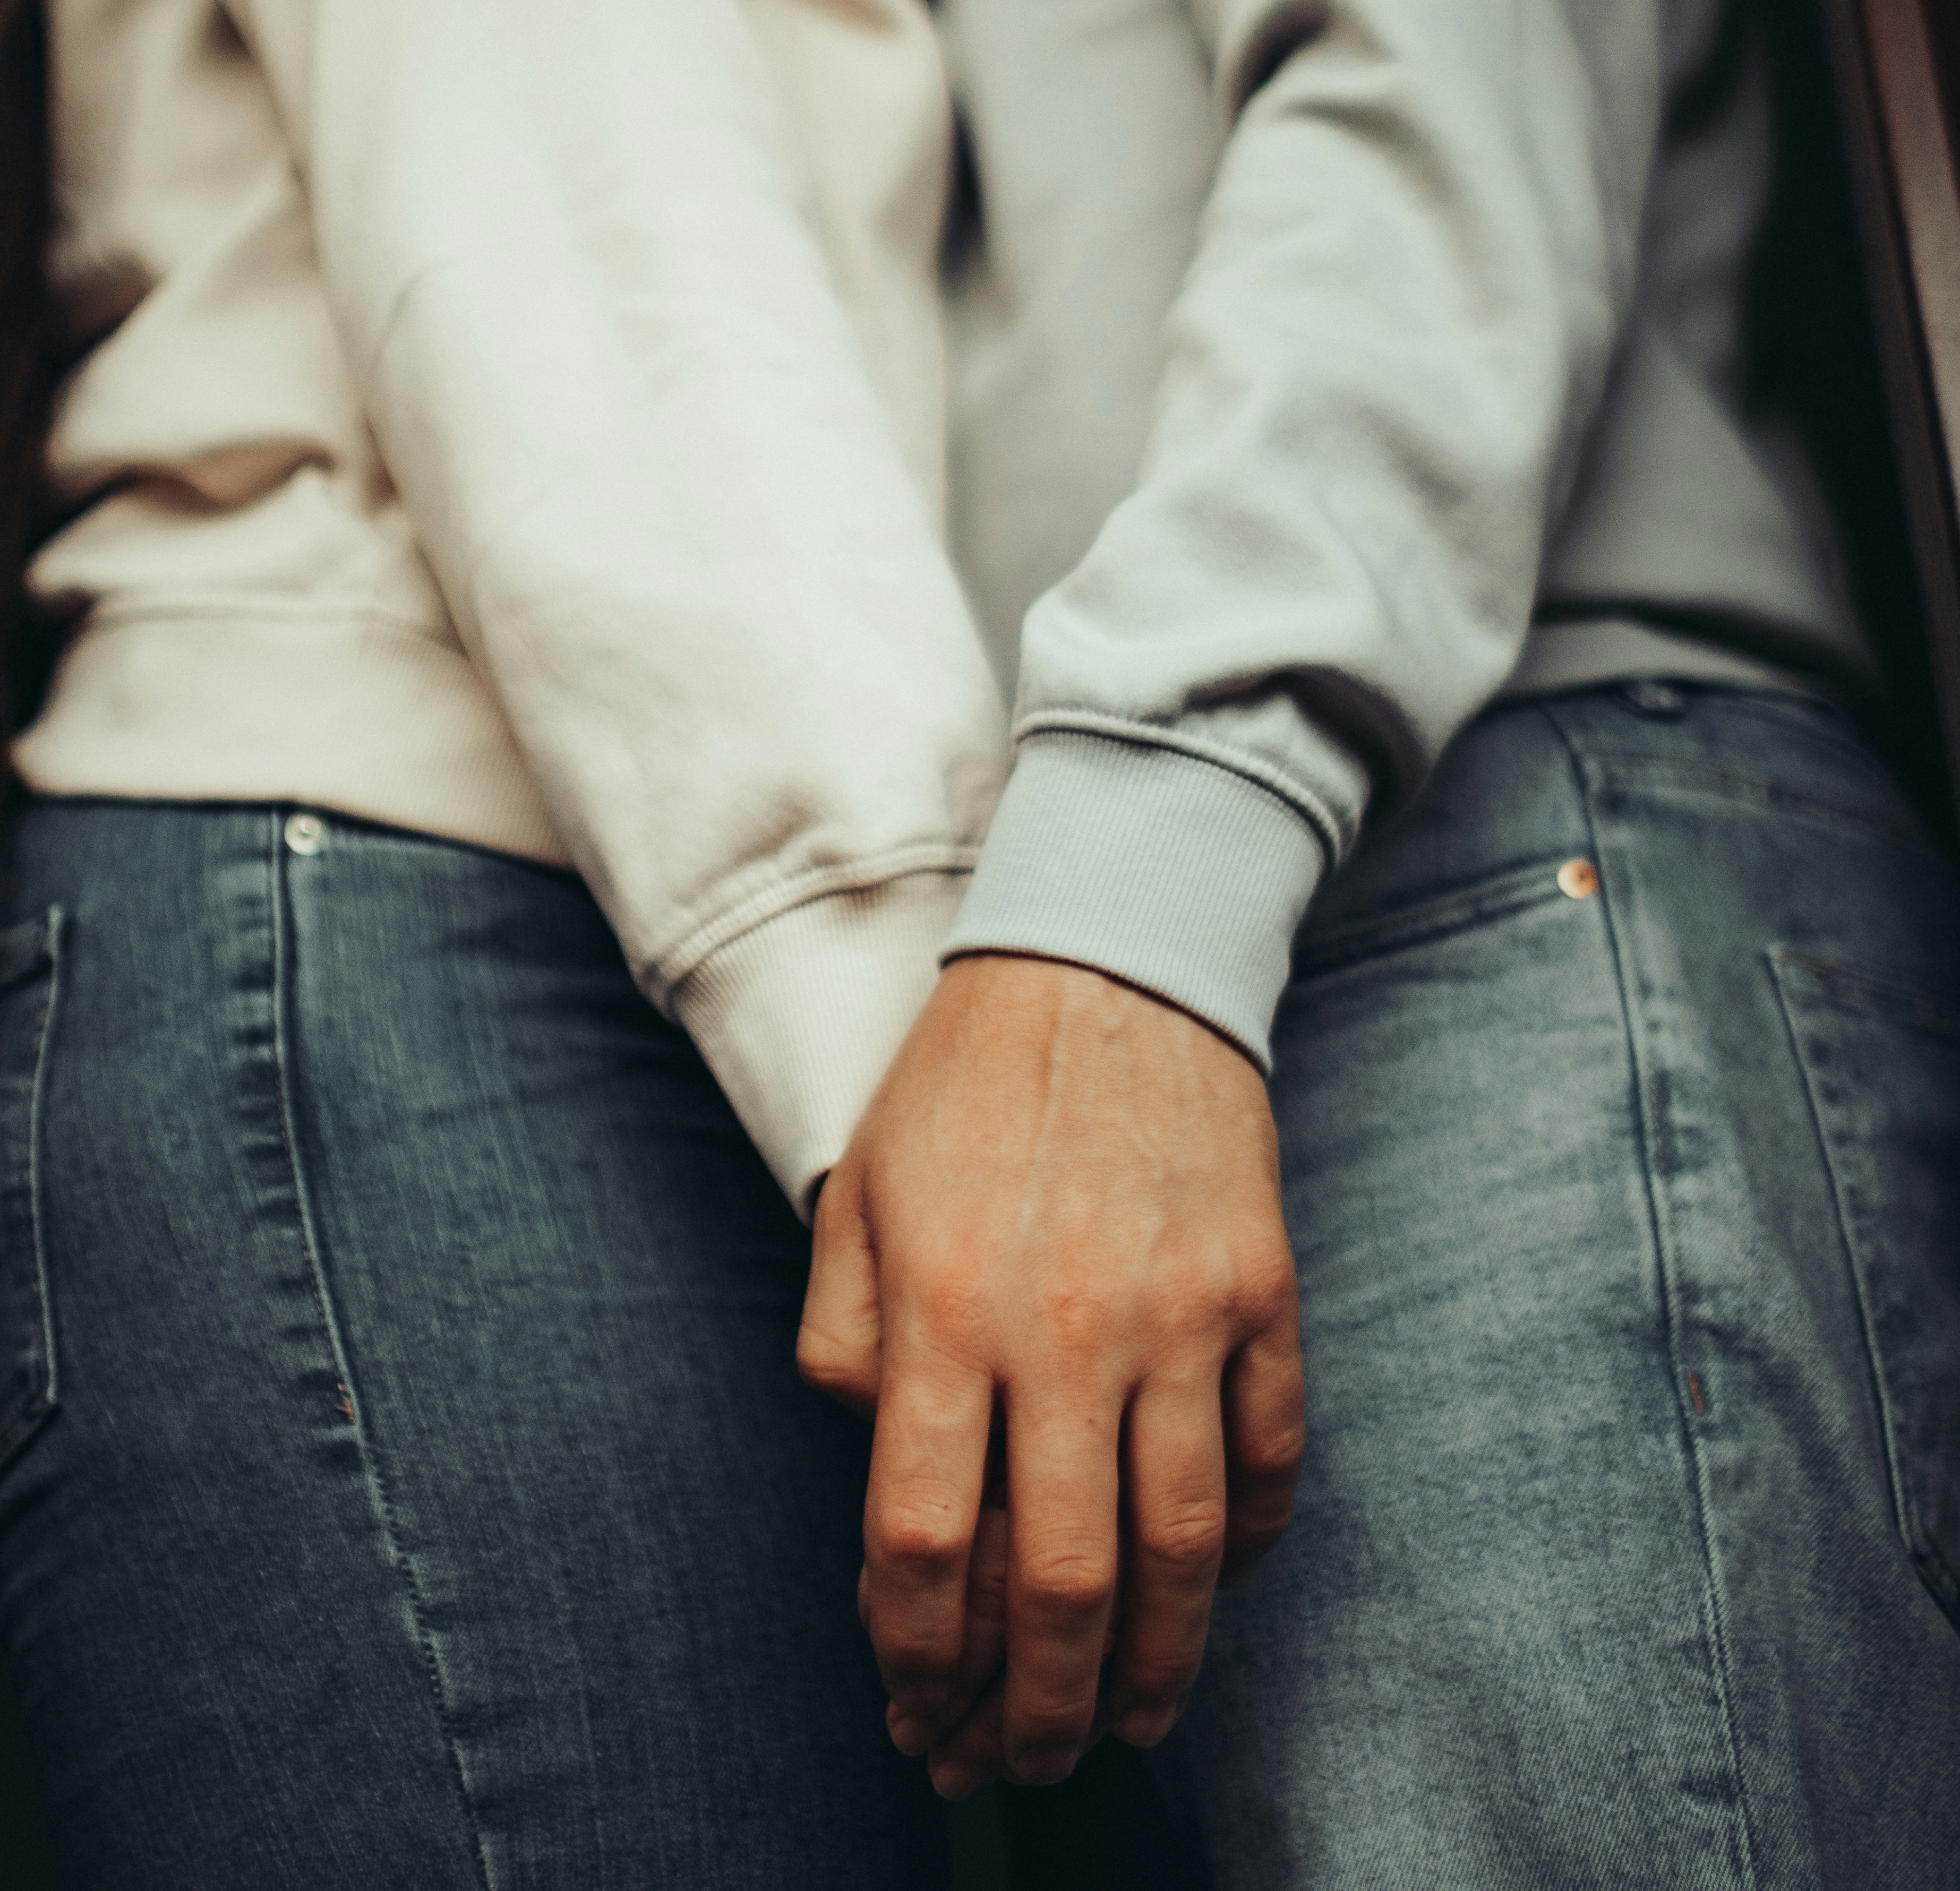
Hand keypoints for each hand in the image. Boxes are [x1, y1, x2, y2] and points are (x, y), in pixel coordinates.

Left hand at [798, 953, 1303, 1794]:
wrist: (1112, 955)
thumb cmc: (969, 1081)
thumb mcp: (856, 1191)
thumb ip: (841, 1341)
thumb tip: (870, 1468)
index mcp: (945, 1308)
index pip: (923, 1540)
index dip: (916, 1652)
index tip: (915, 1704)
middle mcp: (1066, 1329)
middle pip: (1061, 1582)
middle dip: (1037, 1709)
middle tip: (1024, 1765)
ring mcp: (1182, 1316)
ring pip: (1181, 1553)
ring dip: (1156, 1670)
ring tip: (1130, 1725)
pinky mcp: (1264, 1294)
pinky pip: (1269, 1465)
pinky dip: (1245, 1553)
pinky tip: (1209, 1594)